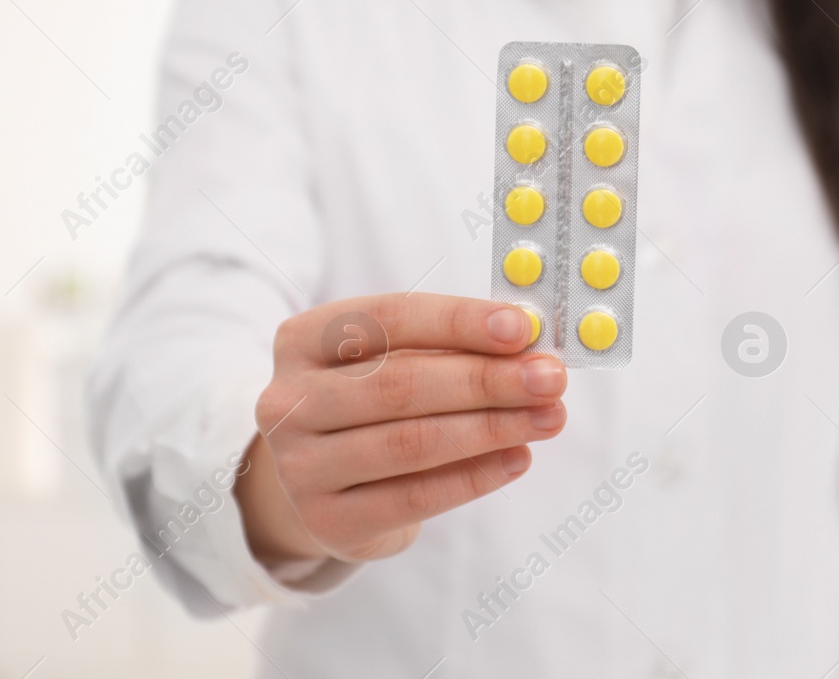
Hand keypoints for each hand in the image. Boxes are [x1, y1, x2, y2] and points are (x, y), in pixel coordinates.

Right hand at [234, 293, 565, 564]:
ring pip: (410, 443)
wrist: (316, 484)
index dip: (459, 320)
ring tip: (548, 417)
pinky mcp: (328, 520)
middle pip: (401, 384)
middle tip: (550, 378)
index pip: (389, 318)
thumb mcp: (389, 360)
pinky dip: (475, 476)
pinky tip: (517, 457)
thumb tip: (528, 344)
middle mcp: (288, 400)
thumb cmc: (369, 404)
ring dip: (491, 427)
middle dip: (487, 379)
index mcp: (303, 340)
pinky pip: (414, 497)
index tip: (522, 327)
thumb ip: (448, 347)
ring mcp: (300, 465)